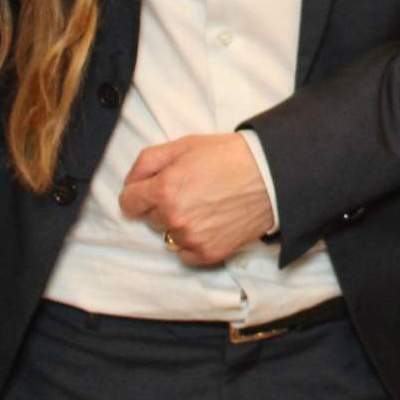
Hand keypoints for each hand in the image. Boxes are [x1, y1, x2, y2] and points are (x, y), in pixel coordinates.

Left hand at [118, 133, 273, 265]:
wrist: (270, 175)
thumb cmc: (228, 156)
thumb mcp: (184, 145)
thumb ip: (147, 161)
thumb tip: (130, 183)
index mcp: (164, 189)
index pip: (128, 202)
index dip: (138, 193)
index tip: (151, 189)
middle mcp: (174, 218)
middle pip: (149, 218)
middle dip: (161, 204)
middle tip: (188, 190)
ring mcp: (191, 239)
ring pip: (167, 235)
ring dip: (177, 223)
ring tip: (203, 206)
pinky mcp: (208, 254)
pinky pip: (184, 254)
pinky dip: (192, 241)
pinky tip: (209, 223)